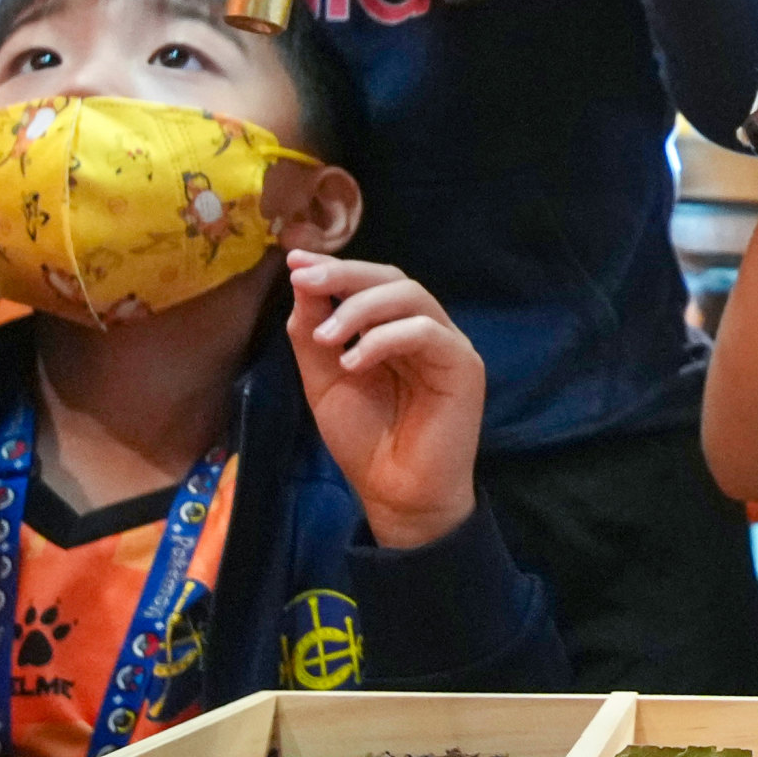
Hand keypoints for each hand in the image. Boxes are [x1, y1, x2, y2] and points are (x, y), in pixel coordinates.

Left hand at [286, 253, 485, 550]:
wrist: (396, 494)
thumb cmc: (365, 441)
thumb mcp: (324, 381)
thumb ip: (312, 335)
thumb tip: (302, 282)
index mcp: (392, 329)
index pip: (368, 282)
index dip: (334, 267)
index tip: (294, 261)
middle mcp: (423, 328)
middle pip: (391, 278)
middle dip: (344, 274)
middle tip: (306, 280)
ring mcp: (446, 344)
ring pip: (410, 296)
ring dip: (361, 307)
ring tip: (325, 338)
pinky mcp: (463, 365)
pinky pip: (427, 332)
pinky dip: (386, 338)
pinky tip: (354, 362)